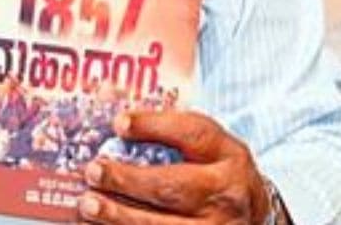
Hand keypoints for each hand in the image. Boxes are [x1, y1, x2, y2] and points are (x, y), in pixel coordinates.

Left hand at [78, 109, 277, 224]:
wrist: (251, 212)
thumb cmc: (214, 169)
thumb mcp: (204, 143)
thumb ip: (167, 130)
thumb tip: (119, 125)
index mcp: (227, 157)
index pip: (193, 135)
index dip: (155, 127)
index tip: (119, 124)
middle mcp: (226, 195)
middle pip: (174, 188)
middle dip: (129, 181)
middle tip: (93, 172)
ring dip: (121, 217)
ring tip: (89, 205)